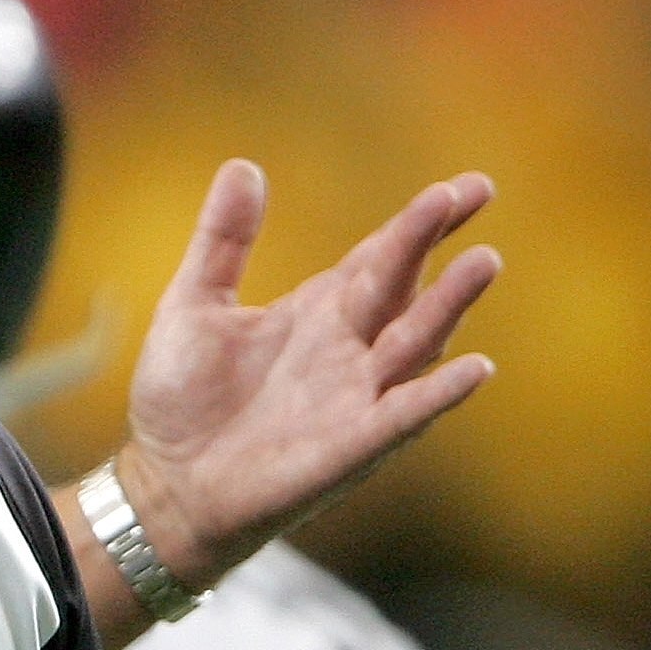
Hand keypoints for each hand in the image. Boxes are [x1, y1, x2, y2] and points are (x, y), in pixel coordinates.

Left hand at [117, 162, 499, 587]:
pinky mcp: (352, 446)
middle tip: (466, 193)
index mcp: (319, 310)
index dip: (420, 222)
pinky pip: (404, 415)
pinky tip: (475, 368)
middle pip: (402, 286)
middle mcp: (350, 348)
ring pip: (415, 343)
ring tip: (482, 261)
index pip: (381, 256)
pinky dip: (437, 394)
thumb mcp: (192, 305)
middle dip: (431, 242)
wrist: (168, 483)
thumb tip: (243, 166)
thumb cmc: (183, 399)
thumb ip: (222, 241)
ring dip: (448, 304)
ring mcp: (356, 396)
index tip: (465, 187)